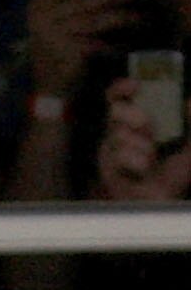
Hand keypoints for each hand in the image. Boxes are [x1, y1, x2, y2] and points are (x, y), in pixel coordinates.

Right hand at [27, 0, 133, 98]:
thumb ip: (65, 5)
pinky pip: (99, 44)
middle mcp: (45, 21)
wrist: (46, 89)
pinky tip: (125, 45)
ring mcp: (58, 37)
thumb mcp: (50, 24)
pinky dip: (114, 45)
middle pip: (83, 1)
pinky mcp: (72, 53)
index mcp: (38, 9)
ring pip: (95, 21)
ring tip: (138, 17)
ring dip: (120, 18)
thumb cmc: (52, 52)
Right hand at [98, 76, 190, 202]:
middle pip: (113, 111)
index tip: (134, 85)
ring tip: (150, 159)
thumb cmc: (171, 177)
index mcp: (135, 124)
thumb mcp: (189, 148)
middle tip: (147, 124)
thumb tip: (189, 103)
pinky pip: (118, 154)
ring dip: (140, 145)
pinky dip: (135, 161)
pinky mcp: (106, 168)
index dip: (122, 88)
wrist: (160, 204)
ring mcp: (111, 151)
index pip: (119, 98)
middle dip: (131, 114)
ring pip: (118, 134)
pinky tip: (142, 170)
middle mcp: (120, 134)